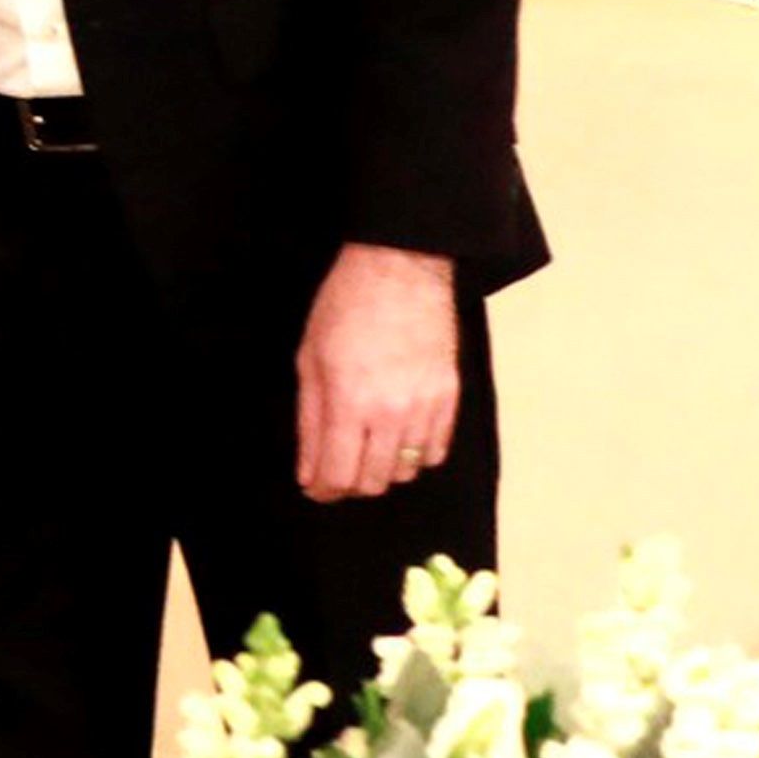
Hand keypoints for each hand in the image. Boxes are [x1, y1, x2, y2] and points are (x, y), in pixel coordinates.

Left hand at [294, 243, 458, 500]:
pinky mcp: (450, 399)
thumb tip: (308, 473)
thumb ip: (309, 421)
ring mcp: (426, 407)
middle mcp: (391, 413)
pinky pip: (436, 452)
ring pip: (407, 472)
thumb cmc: (345, 306)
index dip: (323, 490)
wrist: (400, 267)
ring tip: (368, 445)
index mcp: (349, 401)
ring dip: (382, 469)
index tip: (315, 486)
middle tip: (338, 466)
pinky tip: (399, 435)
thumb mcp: (309, 359)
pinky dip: (415, 455)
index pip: (339, 476)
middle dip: (350, 483)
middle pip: (374, 482)